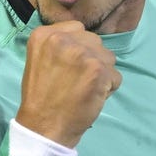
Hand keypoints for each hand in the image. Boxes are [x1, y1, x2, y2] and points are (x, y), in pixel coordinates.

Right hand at [15, 22, 121, 146]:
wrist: (43, 126)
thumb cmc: (41, 97)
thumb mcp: (40, 59)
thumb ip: (59, 45)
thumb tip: (83, 40)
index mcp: (45, 35)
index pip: (77, 29)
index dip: (78, 49)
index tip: (69, 66)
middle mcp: (63, 39)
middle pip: (94, 41)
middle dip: (91, 59)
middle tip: (76, 80)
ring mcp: (82, 53)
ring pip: (108, 57)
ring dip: (101, 73)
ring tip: (84, 89)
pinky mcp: (99, 70)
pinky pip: (116, 76)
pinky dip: (108, 89)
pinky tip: (91, 97)